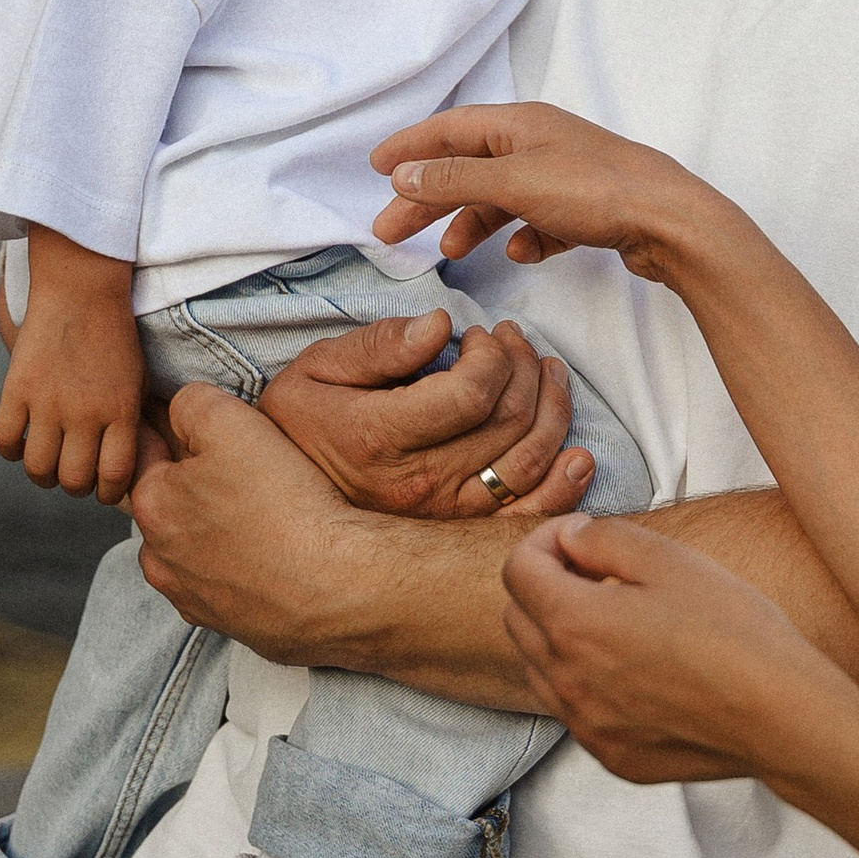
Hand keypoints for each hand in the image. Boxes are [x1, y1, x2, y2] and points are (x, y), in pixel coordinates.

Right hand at [0, 287, 144, 504]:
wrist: (82, 289)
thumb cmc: (115, 336)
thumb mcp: (136, 380)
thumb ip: (128, 422)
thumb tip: (121, 466)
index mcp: (120, 411)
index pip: (114, 476)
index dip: (109, 493)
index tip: (104, 489)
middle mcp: (84, 413)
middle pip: (73, 480)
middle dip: (74, 486)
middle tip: (73, 475)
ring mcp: (47, 402)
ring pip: (38, 468)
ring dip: (42, 473)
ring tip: (47, 461)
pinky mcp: (16, 389)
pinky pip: (5, 441)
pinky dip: (11, 449)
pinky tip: (21, 440)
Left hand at [130, 382, 399, 655]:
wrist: (335, 584)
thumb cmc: (283, 502)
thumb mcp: (230, 421)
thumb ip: (192, 404)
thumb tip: (181, 409)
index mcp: (151, 504)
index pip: (148, 451)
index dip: (179, 431)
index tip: (211, 431)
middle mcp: (160, 558)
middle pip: (172, 504)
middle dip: (198, 487)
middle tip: (249, 473)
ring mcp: (193, 599)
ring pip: (196, 550)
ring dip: (218, 533)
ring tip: (267, 518)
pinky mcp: (231, 626)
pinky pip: (229, 586)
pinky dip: (245, 571)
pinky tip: (279, 556)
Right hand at [258, 308, 597, 521]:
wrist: (281, 500)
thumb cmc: (301, 423)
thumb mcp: (318, 368)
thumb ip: (380, 345)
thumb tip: (440, 326)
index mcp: (380, 436)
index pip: (472, 393)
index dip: (492, 355)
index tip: (480, 335)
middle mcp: (418, 483)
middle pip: (508, 421)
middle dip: (524, 366)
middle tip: (514, 340)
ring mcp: (443, 514)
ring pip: (527, 461)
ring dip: (552, 408)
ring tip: (545, 372)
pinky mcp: (458, 531)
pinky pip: (524, 516)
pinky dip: (562, 487)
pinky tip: (577, 454)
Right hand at [369, 103, 722, 276]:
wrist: (671, 221)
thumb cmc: (597, 192)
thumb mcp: (515, 182)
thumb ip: (456, 178)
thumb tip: (404, 172)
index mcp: (522, 125)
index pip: (452, 128)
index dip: (412, 147)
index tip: (376, 168)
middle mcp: (542, 144)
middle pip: (470, 167)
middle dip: (429, 197)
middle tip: (390, 231)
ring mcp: (566, 177)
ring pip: (503, 198)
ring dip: (472, 222)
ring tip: (450, 251)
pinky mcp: (588, 211)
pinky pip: (542, 223)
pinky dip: (524, 238)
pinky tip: (521, 253)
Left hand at [503, 513, 857, 788]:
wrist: (780, 716)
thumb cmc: (734, 631)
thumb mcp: (672, 560)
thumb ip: (605, 538)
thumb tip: (570, 539)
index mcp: (575, 624)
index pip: (517, 569)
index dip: (543, 540)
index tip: (581, 538)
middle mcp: (566, 680)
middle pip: (517, 618)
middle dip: (545, 584)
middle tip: (599, 572)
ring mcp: (586, 725)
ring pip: (539, 667)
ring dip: (559, 634)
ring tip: (618, 619)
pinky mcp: (610, 754)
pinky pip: (573, 708)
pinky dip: (585, 679)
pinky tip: (637, 667)